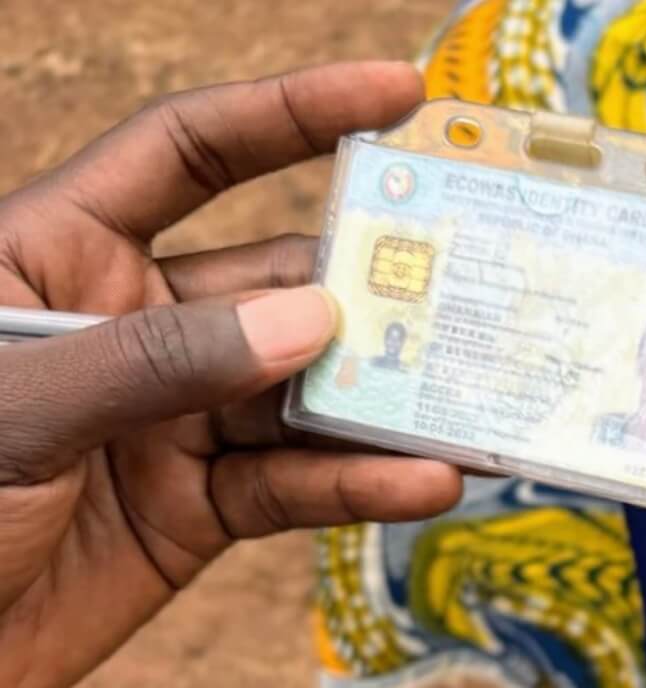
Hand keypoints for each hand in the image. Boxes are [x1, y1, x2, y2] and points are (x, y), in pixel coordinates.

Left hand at [0, 63, 463, 687]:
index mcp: (58, 258)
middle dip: (373, 286)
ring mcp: (170, 418)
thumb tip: (313, 321)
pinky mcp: (198, 507)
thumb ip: (160, 361)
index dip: (291, 113)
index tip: (399, 94)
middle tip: (472, 289)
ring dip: (383, 400)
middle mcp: (128, 323)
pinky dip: (359, 485)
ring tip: (466, 402)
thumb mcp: (16, 413)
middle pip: (276, 280)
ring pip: (303, 391)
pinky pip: (295, 484)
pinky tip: (420, 481)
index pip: (187, 154)